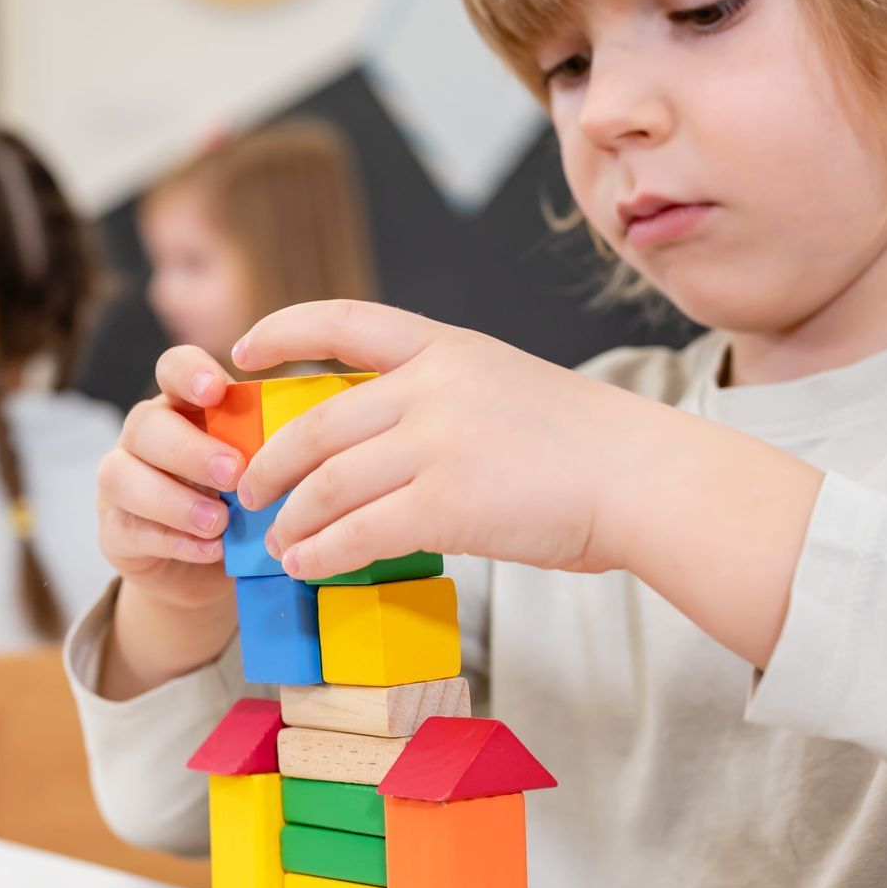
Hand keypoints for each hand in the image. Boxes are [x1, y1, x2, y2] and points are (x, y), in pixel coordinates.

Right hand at [96, 345, 247, 613]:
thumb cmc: (240, 506)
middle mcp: (144, 437)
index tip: (216, 391)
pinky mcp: (114, 532)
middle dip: (189, 449)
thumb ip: (267, 451)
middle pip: (145, 424)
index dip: (190, 373)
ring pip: (121, 477)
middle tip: (234, 473)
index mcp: (183, 406)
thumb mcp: (259, 472)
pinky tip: (211, 549)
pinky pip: (130, 530)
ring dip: (174, 500)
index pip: (174, 369)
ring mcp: (121, 483)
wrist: (206, 570)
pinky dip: (174, 541)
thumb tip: (302, 443)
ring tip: (219, 522)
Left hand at [231, 300, 822, 668]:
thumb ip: (441, 402)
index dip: (283, 331)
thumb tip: (377, 447)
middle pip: (317, 423)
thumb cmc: (587, 447)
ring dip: (292, 518)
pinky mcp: (447, 504)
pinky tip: (306, 566)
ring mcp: (438, 443)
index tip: (241, 350)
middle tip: (249, 491)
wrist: (645, 477)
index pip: (344, 321)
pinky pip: (358, 532)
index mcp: (447, 347)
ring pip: (328, 483)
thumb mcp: (505, 387)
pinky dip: (322, 552)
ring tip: (277, 542)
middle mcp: (433, 385)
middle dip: (271, 462)